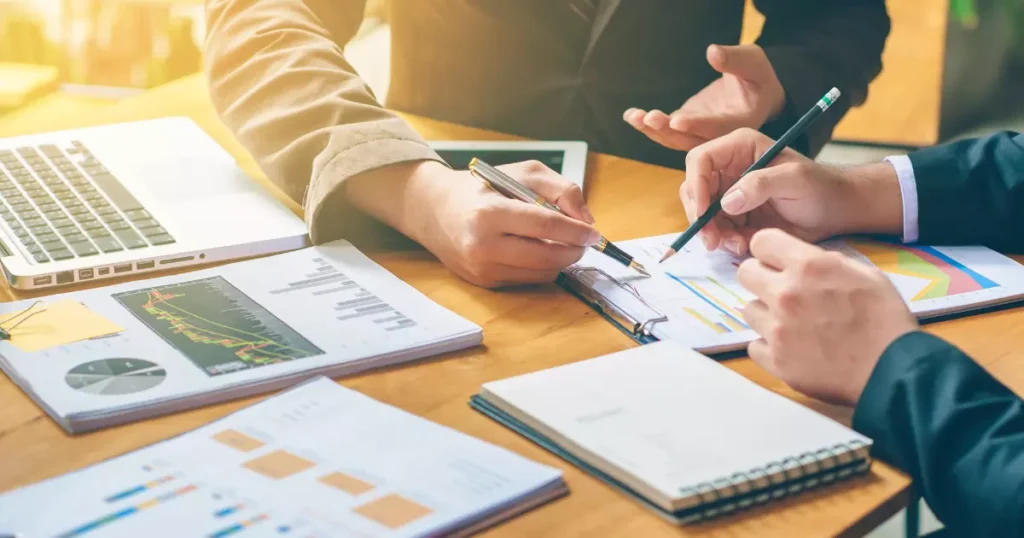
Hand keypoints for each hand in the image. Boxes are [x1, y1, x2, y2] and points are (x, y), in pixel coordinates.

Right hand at [347, 160, 598, 288]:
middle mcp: (482, 245)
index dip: (576, 231)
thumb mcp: (522, 172)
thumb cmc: (482, 188)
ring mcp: (481, 268)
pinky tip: (539, 250)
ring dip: (560, 260)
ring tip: (562, 243)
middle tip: (584, 241)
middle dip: (574, 250)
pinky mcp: (483, 282)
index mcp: (489, 213)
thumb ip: (560, 189)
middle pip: (546, 256)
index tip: (594, 233)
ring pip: (541, 273)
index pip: (544, 226)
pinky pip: (527, 280)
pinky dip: (542, 267)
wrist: (434, 210)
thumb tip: (586, 220)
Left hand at [623, 44, 784, 150]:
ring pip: (675, 139)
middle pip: (690, 140)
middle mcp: (718, 136)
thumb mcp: (753, 63)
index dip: (697, 125)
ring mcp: (700, 133)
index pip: (716, 127)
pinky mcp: (688, 127)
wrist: (754, 92)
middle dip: (667, 130)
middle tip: (649, 117)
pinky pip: (667, 131)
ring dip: (652, 130)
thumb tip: (712, 52)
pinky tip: (631, 115)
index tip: (676, 120)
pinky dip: (649, 125)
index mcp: (739, 123)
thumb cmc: (757, 75)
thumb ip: (734, 60)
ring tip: (634, 116)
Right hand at [681, 128, 903, 255]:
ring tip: (737, 245)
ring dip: (713, 233)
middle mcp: (729, 168)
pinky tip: (744, 246)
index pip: (700, 160)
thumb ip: (760, 184)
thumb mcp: (794, 180)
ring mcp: (730, 192)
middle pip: (694, 189)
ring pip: (702, 213)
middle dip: (700, 216)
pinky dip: (725, 241)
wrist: (836, 210)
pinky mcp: (735, 215)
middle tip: (712, 241)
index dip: (696, 186)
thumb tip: (727, 202)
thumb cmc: (820, 187)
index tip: (703, 213)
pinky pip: (717, 229)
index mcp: (739, 147)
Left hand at [738, 229, 918, 405]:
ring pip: (749, 310)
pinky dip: (769, 346)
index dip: (769, 251)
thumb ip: (826, 262)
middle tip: (781, 292)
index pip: (760, 242)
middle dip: (761, 278)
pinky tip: (792, 347)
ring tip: (793, 324)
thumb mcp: (865, 274)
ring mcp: (777, 330)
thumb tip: (800, 260)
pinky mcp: (775, 361)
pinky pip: (754, 345)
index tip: (776, 261)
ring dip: (766, 314)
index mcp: (809, 267)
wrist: (893, 370)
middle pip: (745, 273)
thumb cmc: (886, 320)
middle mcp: (786, 294)